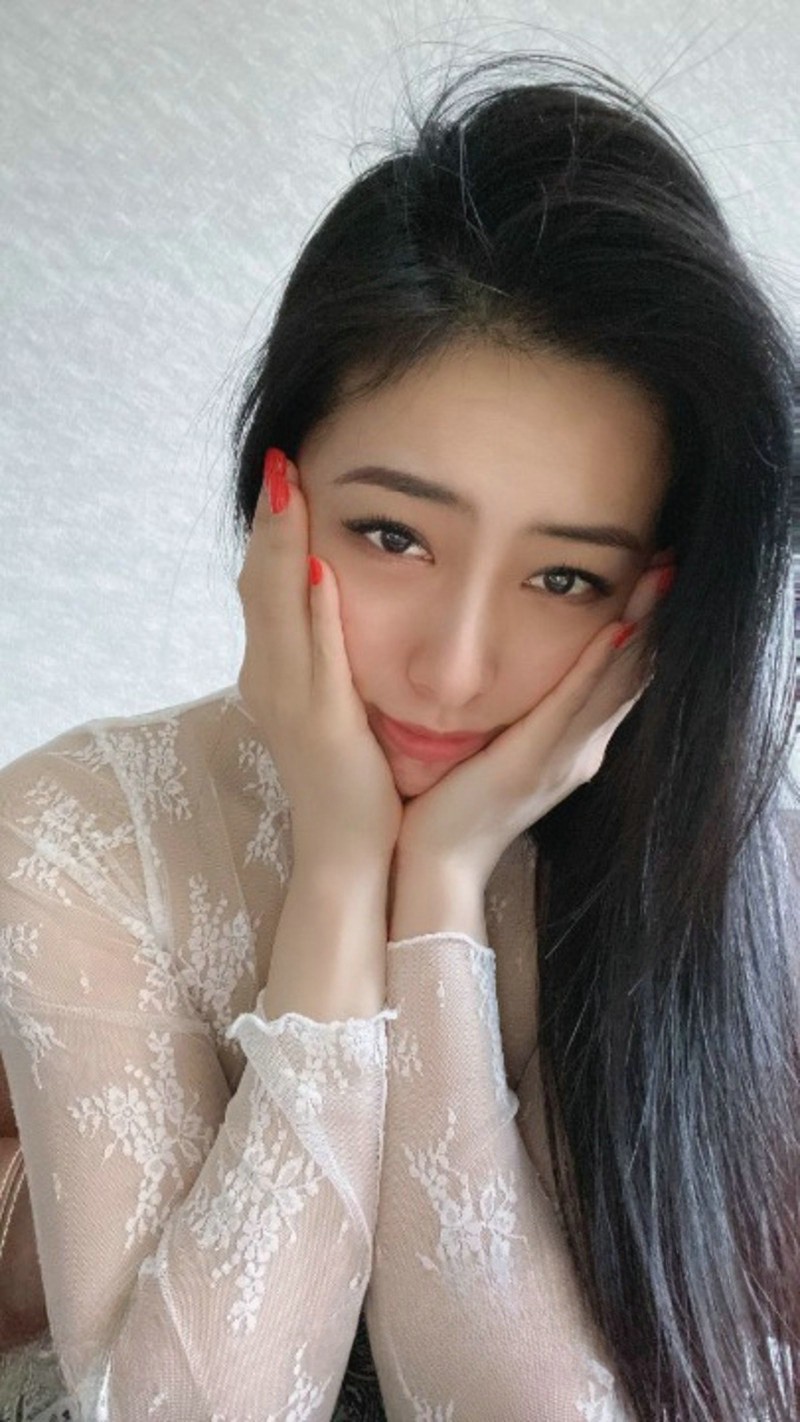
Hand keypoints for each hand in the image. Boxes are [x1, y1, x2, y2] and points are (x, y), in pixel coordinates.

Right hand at [237, 448, 402, 868]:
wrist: (351, 850)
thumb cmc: (351, 777)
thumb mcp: (335, 703)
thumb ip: (331, 653)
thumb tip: (338, 596)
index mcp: (274, 671)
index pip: (267, 585)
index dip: (272, 529)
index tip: (284, 473)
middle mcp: (270, 678)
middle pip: (261, 584)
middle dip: (270, 520)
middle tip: (279, 457)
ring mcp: (290, 701)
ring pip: (279, 609)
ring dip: (284, 546)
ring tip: (289, 486)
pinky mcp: (321, 725)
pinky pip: (317, 657)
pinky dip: (314, 610)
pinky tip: (323, 568)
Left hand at [394, 565, 671, 887]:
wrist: (437, 862)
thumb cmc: (457, 804)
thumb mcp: (501, 751)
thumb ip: (521, 717)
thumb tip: (522, 675)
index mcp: (571, 747)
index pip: (618, 679)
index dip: (642, 630)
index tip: (654, 580)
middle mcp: (579, 751)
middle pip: (630, 674)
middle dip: (654, 619)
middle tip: (672, 565)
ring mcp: (562, 759)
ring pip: (613, 684)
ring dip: (640, 630)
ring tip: (660, 581)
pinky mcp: (533, 762)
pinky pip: (571, 707)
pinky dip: (597, 668)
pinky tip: (617, 632)